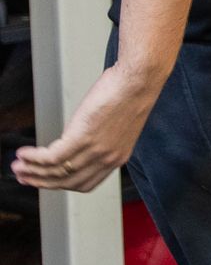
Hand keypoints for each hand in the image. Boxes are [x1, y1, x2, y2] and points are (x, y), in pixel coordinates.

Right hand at [12, 64, 158, 191]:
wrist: (140, 79)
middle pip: (67, 182)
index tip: (45, 180)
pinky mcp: (83, 137)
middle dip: (41, 182)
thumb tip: (80, 138)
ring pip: (56, 172)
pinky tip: (24, 153)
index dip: (61, 185)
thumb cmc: (131, 92)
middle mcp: (107, 159)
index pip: (84, 182)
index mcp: (117, 158)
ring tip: (17, 166)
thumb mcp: (118, 124)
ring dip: (32, 171)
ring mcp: (95, 150)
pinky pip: (50, 156)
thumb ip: (102, 138)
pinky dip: (33, 157)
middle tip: (24, 176)